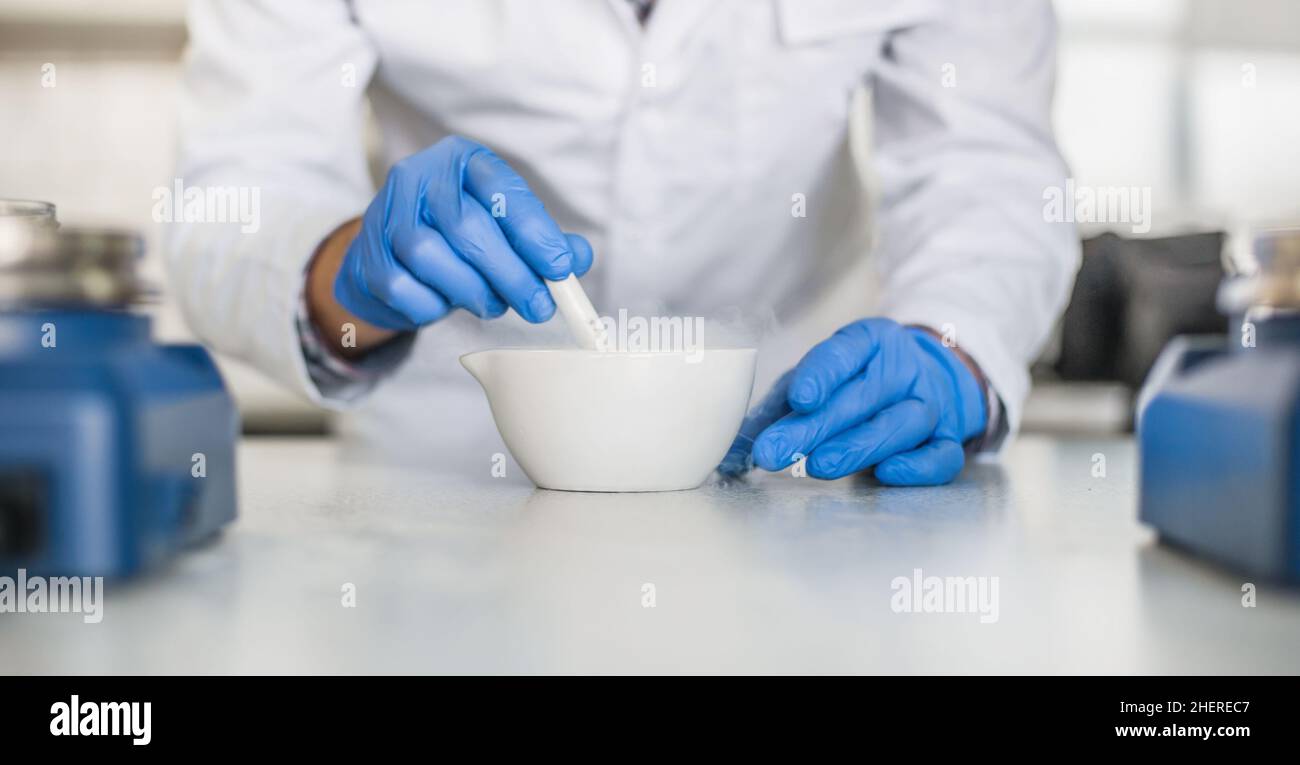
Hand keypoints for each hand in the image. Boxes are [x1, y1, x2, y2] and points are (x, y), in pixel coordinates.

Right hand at [333, 136, 592, 330]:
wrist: (390, 254)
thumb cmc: (459, 238)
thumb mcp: (505, 228)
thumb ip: (544, 241)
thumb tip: (579, 258)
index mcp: (462, 160)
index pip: (502, 189)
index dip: (534, 232)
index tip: (561, 268)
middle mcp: (419, 176)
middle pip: (467, 226)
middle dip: (511, 273)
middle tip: (539, 306)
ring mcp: (385, 212)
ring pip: (430, 255)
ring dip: (472, 290)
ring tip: (493, 305)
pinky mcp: (366, 253)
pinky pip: (403, 287)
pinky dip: (432, 305)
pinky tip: (446, 305)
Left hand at [718, 318, 986, 485]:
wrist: (927, 380)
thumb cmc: (856, 384)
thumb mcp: (817, 383)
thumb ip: (777, 412)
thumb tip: (730, 454)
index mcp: (870, 341)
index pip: (845, 351)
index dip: (822, 374)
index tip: (798, 398)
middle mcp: (903, 368)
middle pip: (863, 396)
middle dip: (816, 426)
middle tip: (775, 452)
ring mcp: (930, 403)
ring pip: (901, 423)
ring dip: (859, 446)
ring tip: (817, 466)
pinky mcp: (948, 439)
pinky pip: (941, 456)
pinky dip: (918, 467)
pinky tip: (886, 474)